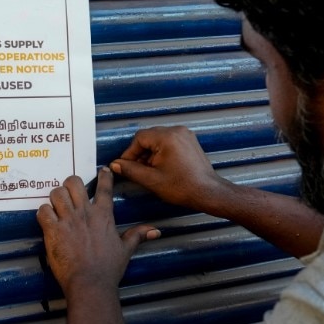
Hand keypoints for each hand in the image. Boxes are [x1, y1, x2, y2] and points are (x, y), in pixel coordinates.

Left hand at [36, 168, 159, 297]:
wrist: (90, 284)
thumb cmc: (108, 269)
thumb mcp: (126, 250)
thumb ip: (137, 235)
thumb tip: (156, 231)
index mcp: (103, 215)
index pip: (104, 187)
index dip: (103, 176)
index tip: (102, 170)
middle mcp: (85, 213)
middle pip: (74, 182)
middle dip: (70, 185)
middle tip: (70, 194)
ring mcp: (68, 220)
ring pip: (56, 193)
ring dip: (55, 198)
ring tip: (57, 206)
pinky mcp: (53, 231)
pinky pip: (43, 211)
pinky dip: (43, 213)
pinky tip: (47, 219)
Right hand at [110, 125, 230, 211]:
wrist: (207, 193)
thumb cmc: (183, 187)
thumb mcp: (151, 180)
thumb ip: (130, 170)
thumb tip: (116, 164)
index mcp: (167, 137)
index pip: (139, 138)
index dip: (130, 153)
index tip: (126, 166)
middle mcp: (177, 131)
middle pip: (149, 137)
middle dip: (141, 154)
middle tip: (138, 170)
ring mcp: (185, 135)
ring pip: (158, 140)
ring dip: (151, 154)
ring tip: (151, 171)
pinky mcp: (189, 141)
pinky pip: (169, 142)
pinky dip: (162, 152)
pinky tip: (162, 167)